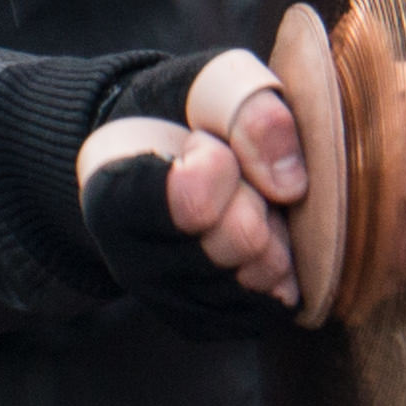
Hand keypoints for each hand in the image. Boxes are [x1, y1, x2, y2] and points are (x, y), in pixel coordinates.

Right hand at [76, 48, 312, 311]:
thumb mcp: (215, 80)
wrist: (158, 149)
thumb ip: (251, 111)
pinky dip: (281, 266)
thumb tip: (291, 185)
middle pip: (243, 242)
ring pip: (264, 277)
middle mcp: (131, 265)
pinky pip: (275, 305)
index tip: (198, 141)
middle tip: (233, 173)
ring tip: (243, 202)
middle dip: (256, 196)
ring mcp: (168, 302)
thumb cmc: (187, 110)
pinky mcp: (206, 324)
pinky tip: (257, 236)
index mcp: (115, 198)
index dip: (221, 159)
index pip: (194, 202)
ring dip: (273, 232)